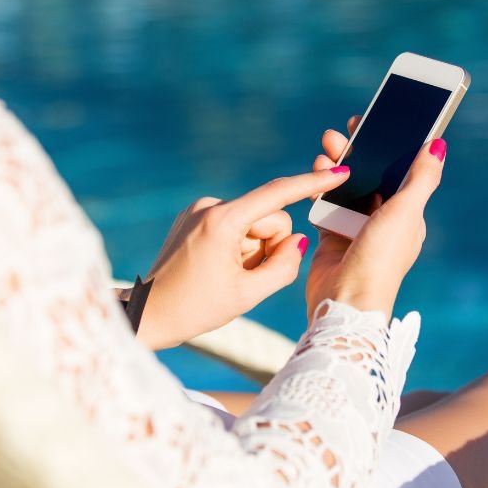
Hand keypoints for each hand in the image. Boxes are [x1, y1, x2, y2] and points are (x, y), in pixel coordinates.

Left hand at [137, 167, 351, 349]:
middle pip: (270, 218)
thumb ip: (284, 267)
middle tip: (247, 278)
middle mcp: (209, 206)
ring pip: (254, 224)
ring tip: (227, 276)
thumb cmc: (194, 309)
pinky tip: (217, 269)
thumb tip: (298, 241)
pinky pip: (235, 226)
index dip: (313, 183)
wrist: (148, 315)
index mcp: (222, 221)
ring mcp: (199, 210)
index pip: (278, 195)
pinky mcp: (194, 217)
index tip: (340, 172)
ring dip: (252, 250)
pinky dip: (238, 247)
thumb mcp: (248, 295)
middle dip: (269, 246)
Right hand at [306, 116, 445, 319]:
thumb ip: (422, 178)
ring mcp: (357, 229)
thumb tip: (439, 144)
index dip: (391, 146)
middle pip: (371, 176)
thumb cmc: (381, 259)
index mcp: (408, 215)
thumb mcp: (406, 212)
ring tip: (326, 149)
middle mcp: (384, 221)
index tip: (377, 122)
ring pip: (347, 188)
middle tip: (343, 131)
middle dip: (358, 152)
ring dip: (336, 167)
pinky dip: (320, 188)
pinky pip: (326, 204)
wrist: (345, 301)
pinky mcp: (332, 237)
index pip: (401, 172)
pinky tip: (315, 174)